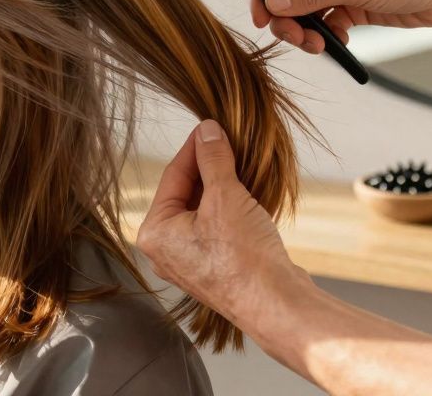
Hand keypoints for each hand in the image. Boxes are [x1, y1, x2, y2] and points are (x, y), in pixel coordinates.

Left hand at [135, 119, 305, 323]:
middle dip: (209, 168)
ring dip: (223, 189)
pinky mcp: (215, 269)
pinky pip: (218, 229)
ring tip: (242, 166)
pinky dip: (231, 210)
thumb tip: (207, 132)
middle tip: (229, 143)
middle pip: (185, 193)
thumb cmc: (244, 258)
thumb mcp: (226, 197)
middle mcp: (166, 250)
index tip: (210, 127)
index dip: (195, 147)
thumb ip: (213, 160)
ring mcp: (190, 262)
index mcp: (154, 233)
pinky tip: (249, 197)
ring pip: (204, 211)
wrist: (277, 305)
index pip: (172, 176)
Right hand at [248, 0, 431, 54]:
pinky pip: (326, 21)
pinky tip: (338, 41)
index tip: (262, 19)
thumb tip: (274, 2)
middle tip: (297, 39)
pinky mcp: (354, 3)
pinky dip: (326, 34)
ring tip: (318, 45)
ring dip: (307, 30)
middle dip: (288, 18)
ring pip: (306, 11)